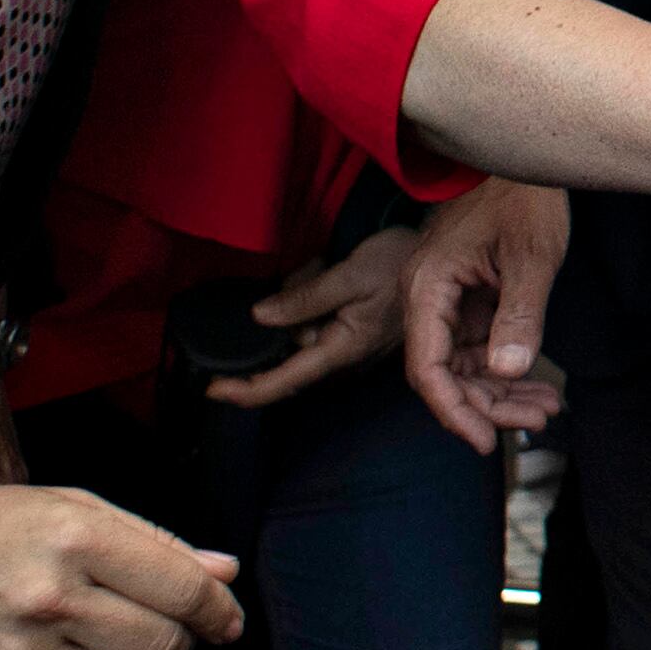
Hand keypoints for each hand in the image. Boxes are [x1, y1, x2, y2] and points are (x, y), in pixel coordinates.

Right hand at [0, 465, 241, 649]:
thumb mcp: (66, 508)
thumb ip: (150, 544)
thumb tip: (223, 574)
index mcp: (75, 536)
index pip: (183, 590)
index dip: (218, 611)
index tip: (225, 621)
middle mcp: (47, 597)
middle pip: (161, 646)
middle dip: (174, 641)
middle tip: (154, 627)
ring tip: (82, 636)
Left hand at [201, 226, 413, 408]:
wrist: (438, 258)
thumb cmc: (399, 263)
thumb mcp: (349, 275)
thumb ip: (304, 299)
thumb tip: (260, 317)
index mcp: (343, 348)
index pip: (286, 380)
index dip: (247, 390)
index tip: (212, 390)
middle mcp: (342, 356)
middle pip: (288, 348)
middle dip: (282, 314)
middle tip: (309, 271)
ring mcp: (346, 345)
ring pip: (299, 331)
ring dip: (299, 299)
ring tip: (325, 266)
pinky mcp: (349, 333)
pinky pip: (313, 322)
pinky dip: (311, 299)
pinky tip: (328, 273)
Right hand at [401, 179, 570, 446]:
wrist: (524, 159)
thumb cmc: (523, 196)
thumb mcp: (531, 256)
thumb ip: (520, 314)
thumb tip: (507, 371)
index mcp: (428, 288)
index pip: (428, 367)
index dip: (453, 410)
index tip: (484, 441)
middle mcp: (428, 299)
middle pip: (446, 375)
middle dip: (488, 406)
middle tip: (536, 422)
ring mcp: (447, 302)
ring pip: (465, 367)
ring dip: (502, 394)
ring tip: (546, 411)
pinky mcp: (468, 301)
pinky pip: (480, 349)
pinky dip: (507, 371)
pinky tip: (540, 389)